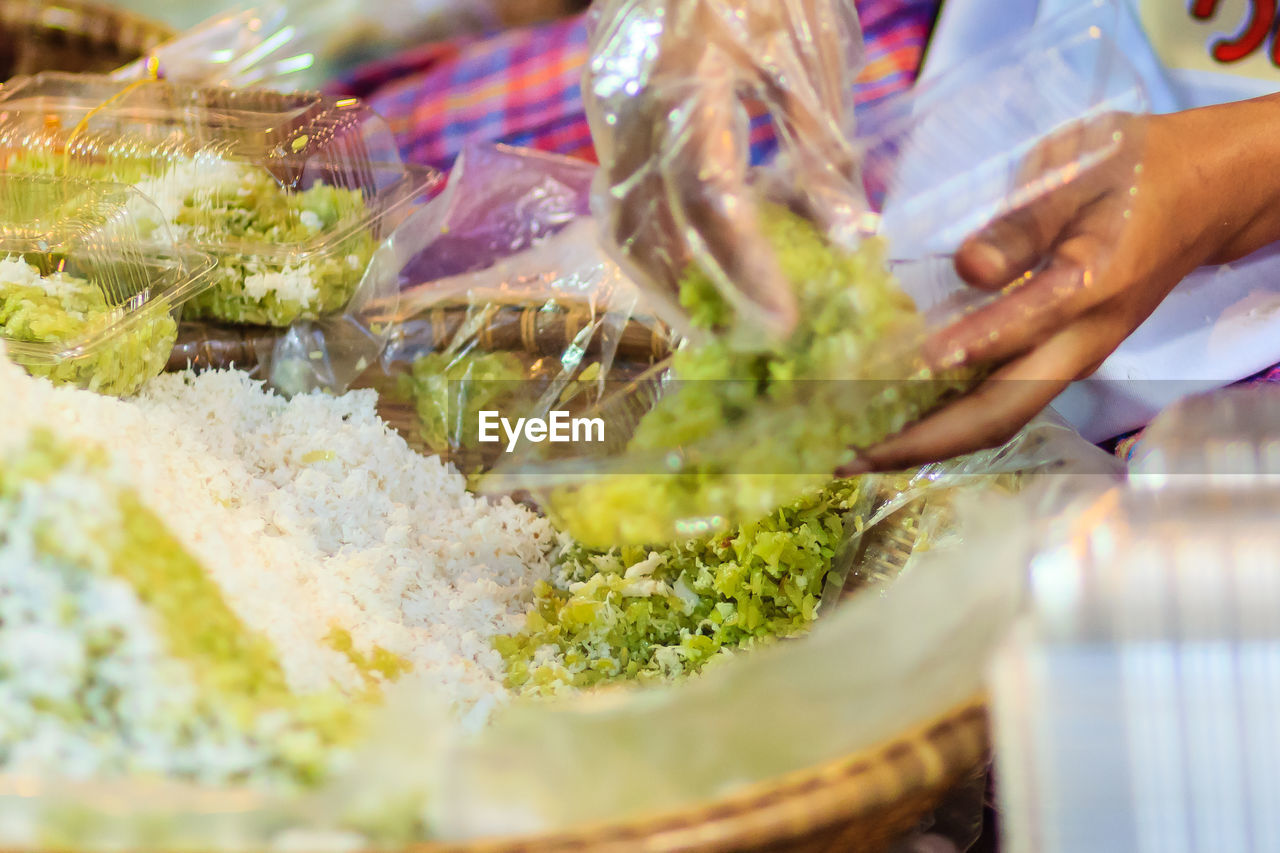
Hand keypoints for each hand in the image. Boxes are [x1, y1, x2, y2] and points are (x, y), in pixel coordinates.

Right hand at [582, 0, 865, 338]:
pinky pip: (620, 196)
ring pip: (620, 221)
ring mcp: (606, 108)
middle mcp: (630, 101)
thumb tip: (847, 244)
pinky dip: (654, 242)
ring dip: (666, 280)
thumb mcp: (810, 53)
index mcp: (690, 75)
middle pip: (644, 229)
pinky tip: (695, 261)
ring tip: (718, 314)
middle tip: (746, 340)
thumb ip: (820, 153)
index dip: (745, 268)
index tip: (783, 322)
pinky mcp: (605, 114)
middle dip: (692, 297)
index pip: (711, 197)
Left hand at [847, 95, 1279, 470]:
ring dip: (927, 442)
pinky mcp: (1056, 361)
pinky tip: (893, 424)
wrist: (1200, 197)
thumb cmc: (1135, 171)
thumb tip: (972, 265)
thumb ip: (1027, 219)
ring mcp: (1068, 359)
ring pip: (996, 417)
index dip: (963, 351)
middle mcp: (1081, 342)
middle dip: (924, 441)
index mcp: (1094, 286)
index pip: (1021, 327)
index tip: (905, 370)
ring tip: (856, 454)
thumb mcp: (1083, 169)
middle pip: (1001, 410)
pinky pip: (998, 403)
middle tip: (850, 457)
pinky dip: (944, 422)